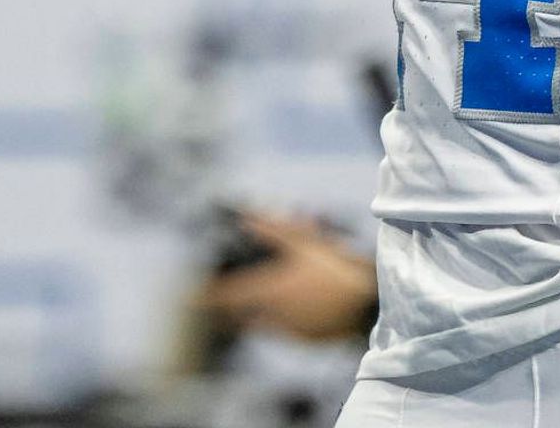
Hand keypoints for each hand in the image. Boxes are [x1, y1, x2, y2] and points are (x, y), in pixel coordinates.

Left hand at [196, 212, 377, 342]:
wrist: (364, 302)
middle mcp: (271, 315)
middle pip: (241, 315)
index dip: (209, 296)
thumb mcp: (303, 242)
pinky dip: (278, 322)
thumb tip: (246, 217)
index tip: (195, 296)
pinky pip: (281, 332)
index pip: (227, 296)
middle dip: (232, 306)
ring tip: (265, 299)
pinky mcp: (301, 341)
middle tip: (228, 299)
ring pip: (260, 324)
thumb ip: (272, 231)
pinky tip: (293, 308)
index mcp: (268, 290)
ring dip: (256, 313)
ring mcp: (286, 332)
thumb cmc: (333, 268)